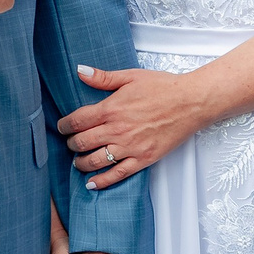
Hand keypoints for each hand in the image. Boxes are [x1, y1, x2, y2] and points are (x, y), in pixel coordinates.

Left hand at [57, 64, 212, 190]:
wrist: (191, 102)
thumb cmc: (163, 87)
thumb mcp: (130, 77)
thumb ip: (103, 78)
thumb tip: (80, 71)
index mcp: (112, 108)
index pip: (77, 121)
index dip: (64, 126)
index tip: (61, 127)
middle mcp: (118, 130)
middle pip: (82, 142)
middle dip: (71, 144)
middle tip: (70, 143)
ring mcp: (130, 147)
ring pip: (95, 161)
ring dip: (81, 163)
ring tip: (77, 161)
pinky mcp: (143, 159)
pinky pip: (117, 174)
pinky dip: (102, 181)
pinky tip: (91, 183)